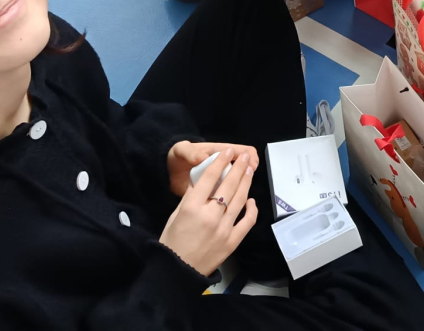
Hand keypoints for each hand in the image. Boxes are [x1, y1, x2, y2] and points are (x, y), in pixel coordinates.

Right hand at [159, 147, 257, 276]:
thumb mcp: (175, 215)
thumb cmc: (172, 242)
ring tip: (250, 170)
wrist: (176, 272)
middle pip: (228, 185)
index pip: (209, 178)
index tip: (227, 151)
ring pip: (240, 200)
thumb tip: (202, 179)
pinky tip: (252, 199)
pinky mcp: (232, 242)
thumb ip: (190, 197)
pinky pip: (247, 222)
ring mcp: (223, 229)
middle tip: (244, 156)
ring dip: (246, 183)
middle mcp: (209, 216)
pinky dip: (251, 209)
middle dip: (238, 168)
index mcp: (191, 207)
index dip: (220, 161)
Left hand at [167, 140, 258, 197]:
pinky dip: (231, 198)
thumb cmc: (177, 157)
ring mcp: (220, 179)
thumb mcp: (181, 151)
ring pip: (238, 182)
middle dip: (248, 173)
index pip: (243, 151)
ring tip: (240, 195)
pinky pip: (227, 194)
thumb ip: (190, 153)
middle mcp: (224, 165)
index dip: (250, 157)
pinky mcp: (214, 192)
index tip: (250, 167)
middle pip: (245, 166)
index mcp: (220, 152)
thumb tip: (203, 157)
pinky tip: (230, 204)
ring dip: (241, 186)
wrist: (168, 173)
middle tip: (246, 182)